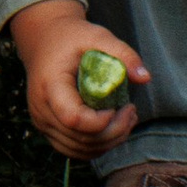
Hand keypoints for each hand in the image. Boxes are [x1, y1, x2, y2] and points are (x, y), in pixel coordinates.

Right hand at [10, 0, 146, 155]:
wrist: (43, 41)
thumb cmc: (71, 38)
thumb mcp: (97, 36)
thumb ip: (122, 54)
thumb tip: (145, 78)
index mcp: (50, 85)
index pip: (74, 118)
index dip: (101, 121)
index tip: (119, 106)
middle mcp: (41, 109)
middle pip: (80, 138)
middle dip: (114, 131)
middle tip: (131, 111)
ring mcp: (42, 123)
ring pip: (79, 149)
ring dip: (108, 142)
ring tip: (126, 120)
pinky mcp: (48, 129)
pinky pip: (74, 149)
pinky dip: (97, 146)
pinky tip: (113, 128)